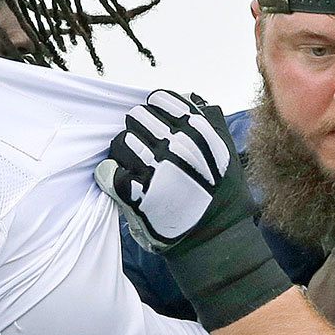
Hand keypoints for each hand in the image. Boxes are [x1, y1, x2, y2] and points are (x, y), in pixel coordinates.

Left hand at [94, 90, 235, 251]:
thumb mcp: (226, 150)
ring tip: (137, 167)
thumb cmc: (221, 194)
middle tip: (146, 148)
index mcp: (196, 129)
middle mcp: (174, 145)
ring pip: (120, 142)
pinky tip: (126, 182)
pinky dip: (113, 175)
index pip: (158, 100)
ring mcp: (153, 169)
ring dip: (125, 153)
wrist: (215, 236)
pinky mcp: (135, 194)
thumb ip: (209, 121)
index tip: (157, 126)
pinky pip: (109, 171)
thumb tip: (191, 99)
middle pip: (135, 117)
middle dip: (139, 130)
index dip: (155, 111)